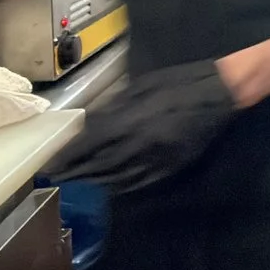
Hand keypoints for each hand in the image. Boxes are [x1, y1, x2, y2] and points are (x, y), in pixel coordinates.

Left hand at [48, 62, 239, 194]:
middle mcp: (140, 144)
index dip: (68, 157)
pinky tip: (109, 186)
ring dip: (95, 181)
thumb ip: (113, 108)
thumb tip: (89, 125)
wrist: (218, 93)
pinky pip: (140, 182)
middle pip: (99, 166)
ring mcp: (156, 159)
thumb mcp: (140, 87)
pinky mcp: (171, 167)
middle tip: (58, 179)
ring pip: (117, 178)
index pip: (89, 145)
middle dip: (76, 173)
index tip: (51, 165)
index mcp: (131, 120)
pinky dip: (121, 186)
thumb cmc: (177, 83)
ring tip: (78, 183)